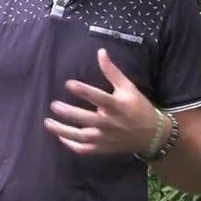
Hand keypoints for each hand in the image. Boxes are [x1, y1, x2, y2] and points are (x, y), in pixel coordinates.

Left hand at [44, 48, 160, 154]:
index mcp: (117, 106)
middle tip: (54, 105)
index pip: (98, 98)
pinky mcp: (103, 148)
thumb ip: (112, 71)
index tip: (68, 83)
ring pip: (81, 137)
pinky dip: (70, 144)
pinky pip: (84, 149)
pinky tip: (60, 136)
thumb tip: (100, 52)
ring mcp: (106, 138)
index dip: (83, 91)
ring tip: (48, 122)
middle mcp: (110, 124)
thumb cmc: (138, 107)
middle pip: (86, 119)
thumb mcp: (128, 87)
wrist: (152, 135)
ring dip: (63, 131)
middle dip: (69, 113)